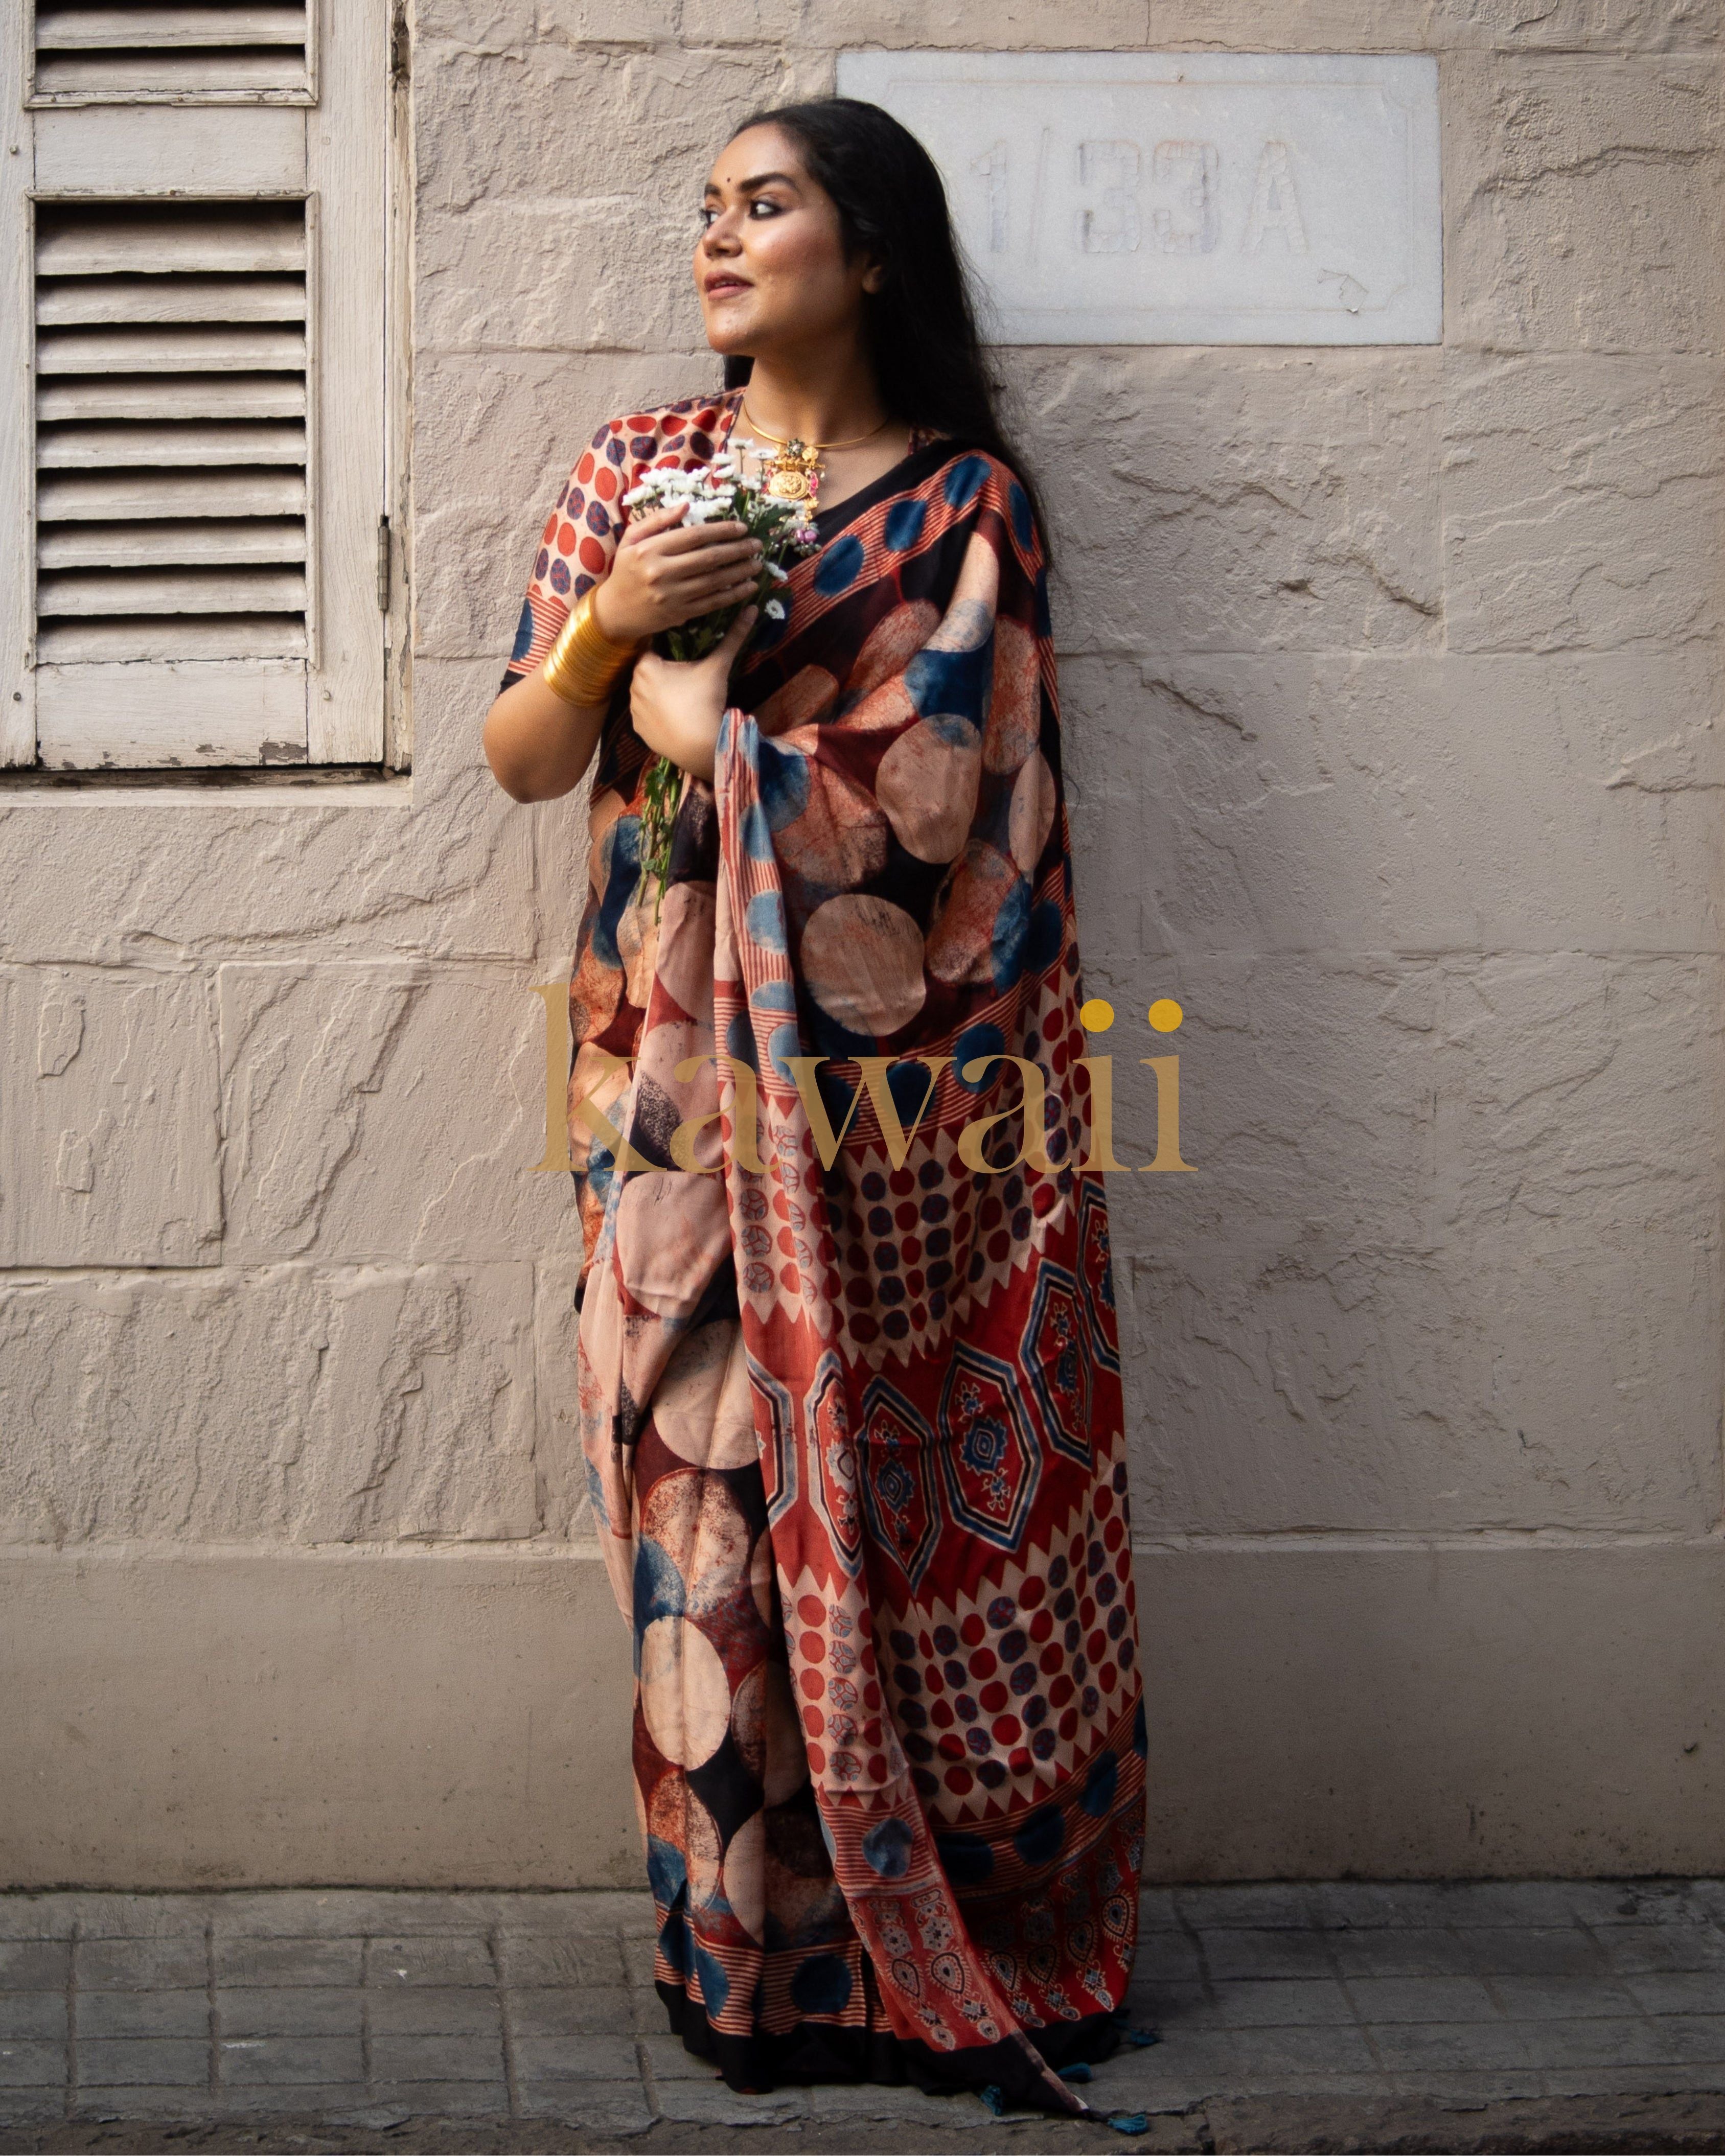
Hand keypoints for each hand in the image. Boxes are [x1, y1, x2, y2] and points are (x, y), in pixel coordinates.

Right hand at [591, 502, 762, 644]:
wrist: (615, 611)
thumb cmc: (625, 570)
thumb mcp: (632, 539)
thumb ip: (657, 520)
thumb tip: (686, 505)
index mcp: (650, 550)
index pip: (693, 536)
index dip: (721, 530)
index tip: (742, 527)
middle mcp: (661, 572)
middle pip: (708, 558)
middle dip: (737, 550)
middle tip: (757, 545)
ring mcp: (672, 596)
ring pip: (714, 581)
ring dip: (740, 572)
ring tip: (757, 564)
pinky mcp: (679, 614)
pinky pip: (712, 603)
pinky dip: (733, 595)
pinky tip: (748, 587)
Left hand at [630, 607, 757, 782]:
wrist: (700, 747)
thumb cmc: (705, 701)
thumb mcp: (718, 666)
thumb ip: (732, 636)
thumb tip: (751, 609)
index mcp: (646, 666)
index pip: (652, 647)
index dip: (669, 647)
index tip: (683, 651)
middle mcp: (633, 686)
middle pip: (649, 670)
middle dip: (664, 670)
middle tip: (687, 675)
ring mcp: (634, 711)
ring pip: (646, 693)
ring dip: (659, 692)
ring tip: (682, 697)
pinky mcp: (639, 730)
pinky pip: (646, 715)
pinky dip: (657, 713)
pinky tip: (674, 715)